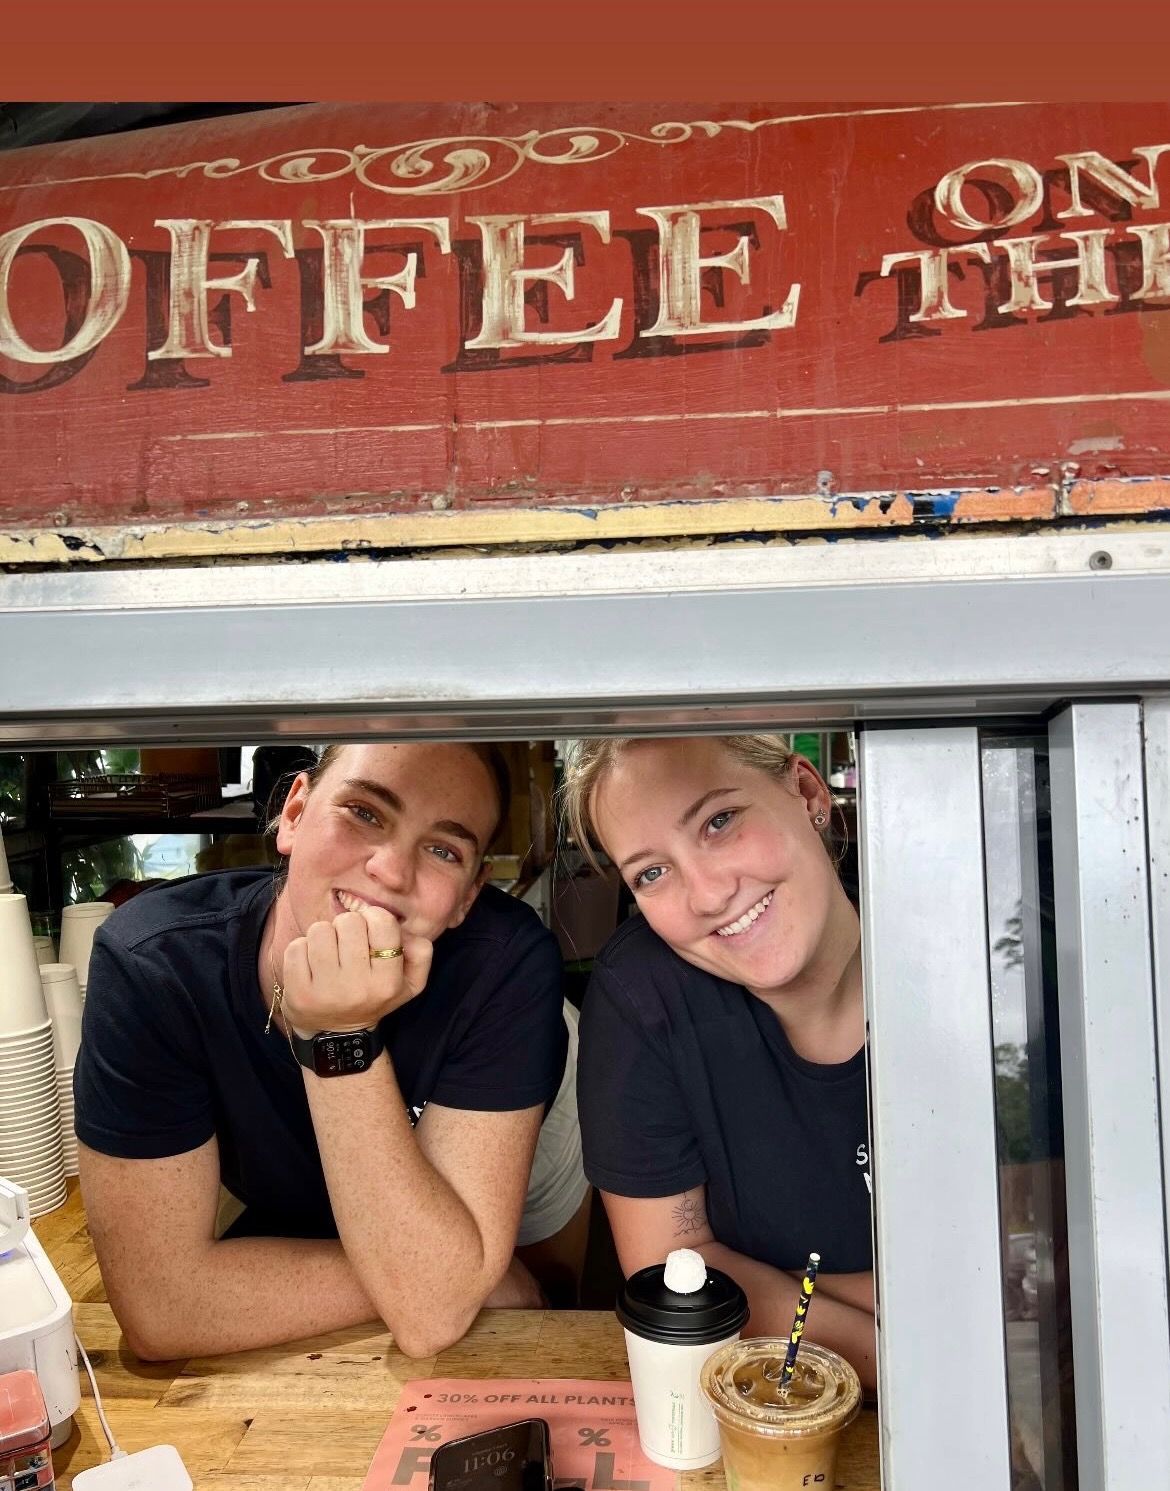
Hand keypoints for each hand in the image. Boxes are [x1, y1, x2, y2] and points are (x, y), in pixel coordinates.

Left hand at [280, 902, 432, 1035]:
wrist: (336, 1036)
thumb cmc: (374, 998)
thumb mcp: (411, 983)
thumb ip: (420, 951)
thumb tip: (404, 931)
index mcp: (387, 982)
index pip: (382, 922)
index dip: (375, 919)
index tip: (370, 932)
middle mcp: (357, 987)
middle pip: (349, 921)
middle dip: (347, 927)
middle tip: (347, 944)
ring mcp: (324, 991)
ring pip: (320, 930)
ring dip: (324, 936)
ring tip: (329, 954)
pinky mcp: (297, 993)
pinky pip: (296, 947)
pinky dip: (302, 950)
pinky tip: (311, 965)